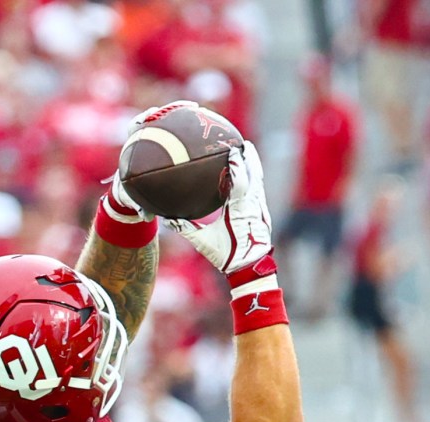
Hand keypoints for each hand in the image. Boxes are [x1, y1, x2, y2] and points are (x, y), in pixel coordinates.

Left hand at [101, 100, 201, 225]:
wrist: (130, 191)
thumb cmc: (129, 194)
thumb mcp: (132, 200)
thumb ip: (139, 206)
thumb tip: (146, 216)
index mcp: (133, 146)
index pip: (136, 125)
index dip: (144, 118)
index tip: (153, 114)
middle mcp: (144, 138)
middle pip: (157, 116)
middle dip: (171, 109)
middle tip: (187, 107)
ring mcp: (155, 138)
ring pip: (170, 121)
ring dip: (184, 114)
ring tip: (199, 111)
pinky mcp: (165, 143)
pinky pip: (179, 135)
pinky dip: (191, 134)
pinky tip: (206, 135)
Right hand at [168, 140, 272, 275]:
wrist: (250, 270)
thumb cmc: (227, 257)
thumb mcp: (204, 243)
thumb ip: (186, 229)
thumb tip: (167, 219)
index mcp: (240, 209)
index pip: (240, 181)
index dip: (237, 164)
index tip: (233, 148)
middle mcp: (253, 206)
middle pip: (255, 175)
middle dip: (250, 158)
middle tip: (244, 143)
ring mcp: (260, 209)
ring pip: (259, 181)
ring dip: (254, 166)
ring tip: (249, 153)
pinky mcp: (263, 214)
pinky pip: (259, 191)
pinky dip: (254, 179)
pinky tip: (250, 175)